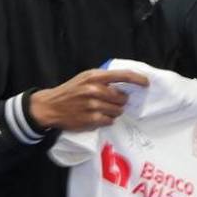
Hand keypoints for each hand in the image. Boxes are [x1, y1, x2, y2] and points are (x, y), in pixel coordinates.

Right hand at [29, 69, 148, 131]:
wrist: (50, 106)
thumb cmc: (70, 91)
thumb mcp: (85, 78)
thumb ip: (103, 79)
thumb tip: (125, 83)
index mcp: (95, 76)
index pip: (123, 75)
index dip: (138, 79)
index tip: (146, 83)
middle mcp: (95, 89)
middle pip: (122, 98)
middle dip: (120, 101)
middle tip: (112, 102)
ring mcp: (93, 105)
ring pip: (117, 110)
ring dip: (114, 111)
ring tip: (102, 109)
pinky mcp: (91, 119)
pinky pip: (109, 121)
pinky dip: (107, 120)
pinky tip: (97, 117)